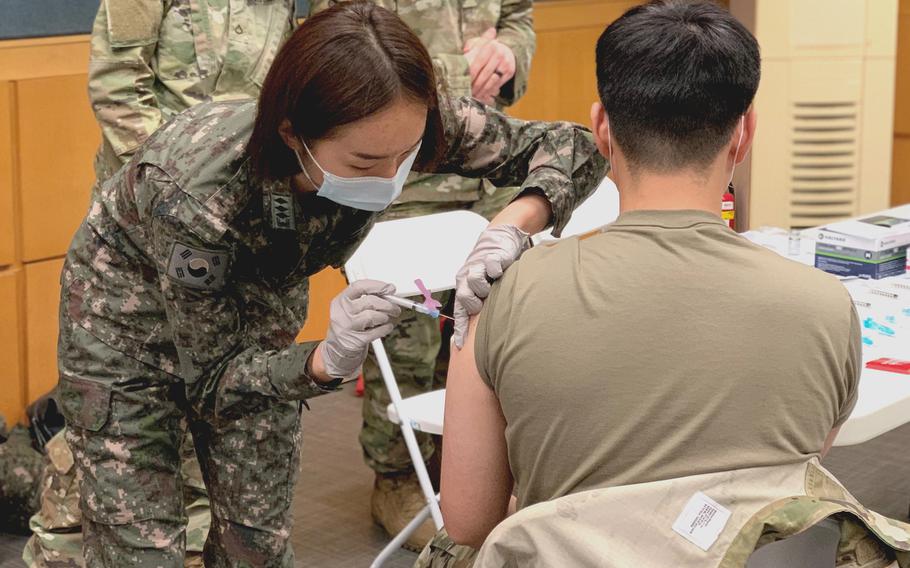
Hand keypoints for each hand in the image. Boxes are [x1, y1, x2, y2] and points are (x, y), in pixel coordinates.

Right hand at [319, 279, 400, 378]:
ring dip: (385, 317)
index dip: (377, 286)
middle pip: (370, 301)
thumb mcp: (351, 309)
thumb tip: (388, 292)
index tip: (389, 288)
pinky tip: (386, 327)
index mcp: (340, 301)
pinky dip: (385, 329)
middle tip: (394, 308)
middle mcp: (342, 313)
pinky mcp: (355, 341)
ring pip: (373, 316)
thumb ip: (366, 298)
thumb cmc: (348, 326)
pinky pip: (377, 332)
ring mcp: (347, 327)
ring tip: (385, 319)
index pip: (359, 286)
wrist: (337, 349)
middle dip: (387, 304)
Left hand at [453, 225, 529, 348]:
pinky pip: (491, 267)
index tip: (461, 345)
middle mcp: (467, 278)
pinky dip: (496, 272)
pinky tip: (501, 273)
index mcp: (463, 287)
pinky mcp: (491, 257)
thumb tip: (486, 331)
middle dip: (475, 303)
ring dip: (485, 288)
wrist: (500, 238)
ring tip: (493, 285)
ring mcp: (478, 267)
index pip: (459, 311)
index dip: (461, 328)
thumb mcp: (485, 287)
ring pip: (475, 282)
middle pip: (464, 297)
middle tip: (485, 302)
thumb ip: (484, 305)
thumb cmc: (492, 266)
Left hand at [464, 28, 515, 104]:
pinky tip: (482, 95)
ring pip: (491, 82)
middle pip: (484, 75)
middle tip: (467, 92)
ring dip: (481, 91)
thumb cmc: (488, 48)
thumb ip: (470, 45)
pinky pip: (497, 85)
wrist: (507, 50)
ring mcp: (506, 64)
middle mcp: (499, 54)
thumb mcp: (478, 42)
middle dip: (475, 86)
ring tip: (473, 96)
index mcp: (490, 46)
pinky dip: (489, 92)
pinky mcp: (510, 72)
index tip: (463, 83)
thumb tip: (465, 52)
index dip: (470, 76)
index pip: (477, 64)